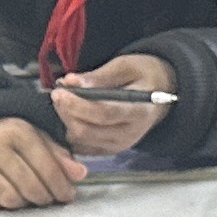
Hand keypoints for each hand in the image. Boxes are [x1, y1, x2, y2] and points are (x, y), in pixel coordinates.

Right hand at [0, 117, 83, 213]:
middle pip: (29, 187)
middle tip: (47, 199)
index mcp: (18, 131)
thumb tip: (80, 174)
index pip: (47, 168)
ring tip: (26, 197)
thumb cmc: (12, 141)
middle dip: (43, 198)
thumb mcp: (38, 139)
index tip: (67, 196)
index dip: (61, 187)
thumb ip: (60, 156)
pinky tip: (3, 197)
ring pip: (8, 199)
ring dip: (21, 203)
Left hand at [47, 53, 175, 156]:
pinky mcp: (108, 151)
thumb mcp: (126, 66)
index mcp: (139, 111)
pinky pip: (80, 147)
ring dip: (66, 120)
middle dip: (67, 112)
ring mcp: (118, 146)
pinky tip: (69, 113)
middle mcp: (130, 134)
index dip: (77, 104)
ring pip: (80, 140)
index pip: (104, 114)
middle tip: (58, 92)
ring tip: (64, 99)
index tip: (60, 91)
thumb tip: (70, 82)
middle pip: (87, 131)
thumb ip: (99, 76)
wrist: (158, 95)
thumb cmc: (143, 76)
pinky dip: (69, 130)